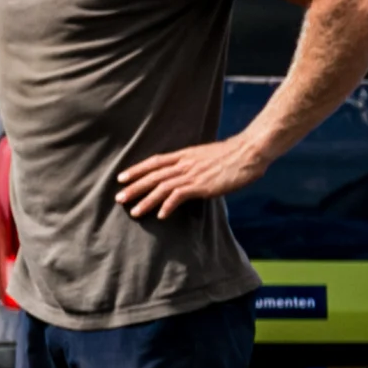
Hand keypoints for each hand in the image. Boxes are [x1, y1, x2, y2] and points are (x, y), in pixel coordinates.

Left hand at [114, 135, 273, 219]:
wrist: (249, 152)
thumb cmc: (235, 155)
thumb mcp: (210, 157)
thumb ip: (198, 165)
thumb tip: (193, 174)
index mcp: (185, 155)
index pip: (154, 162)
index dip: (137, 170)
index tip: (122, 178)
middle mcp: (184, 164)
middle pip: (152, 176)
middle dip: (134, 188)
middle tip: (119, 198)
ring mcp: (193, 174)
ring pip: (161, 187)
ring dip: (146, 200)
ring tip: (134, 212)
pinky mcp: (202, 185)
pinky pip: (180, 195)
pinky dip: (168, 205)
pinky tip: (162, 215)